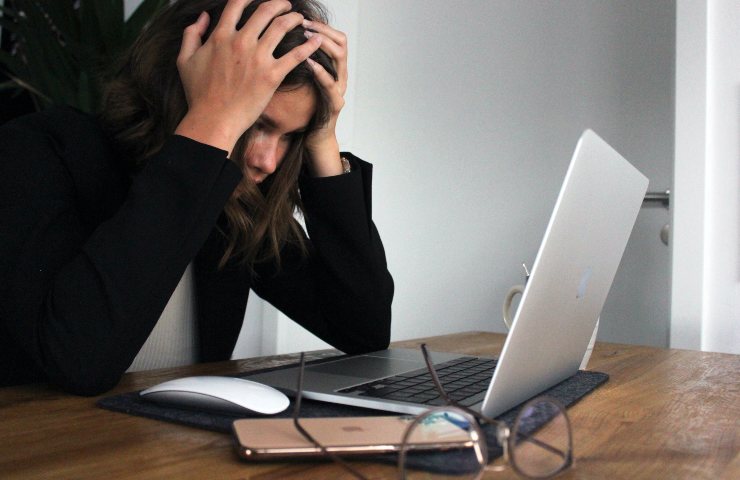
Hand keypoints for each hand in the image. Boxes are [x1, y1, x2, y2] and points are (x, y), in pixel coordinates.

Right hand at [174, 0, 321, 154]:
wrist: (213, 120)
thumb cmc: (199, 94)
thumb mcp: (185, 60)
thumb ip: (192, 34)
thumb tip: (203, 17)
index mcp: (220, 36)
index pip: (237, 4)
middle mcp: (240, 42)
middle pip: (265, 10)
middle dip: (279, 4)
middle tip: (287, 5)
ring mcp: (257, 58)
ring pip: (282, 27)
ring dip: (294, 18)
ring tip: (301, 19)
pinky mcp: (272, 75)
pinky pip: (295, 55)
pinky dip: (308, 45)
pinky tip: (317, 40)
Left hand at [302, 19, 347, 176]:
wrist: (313, 138)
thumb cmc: (304, 109)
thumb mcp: (300, 80)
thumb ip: (296, 61)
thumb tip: (278, 39)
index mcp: (332, 67)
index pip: (334, 36)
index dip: (320, 24)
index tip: (302, 17)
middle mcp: (340, 75)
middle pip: (341, 42)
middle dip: (322, 29)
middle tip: (303, 23)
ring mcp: (340, 89)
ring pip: (340, 58)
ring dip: (323, 44)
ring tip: (306, 37)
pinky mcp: (336, 104)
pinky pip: (331, 84)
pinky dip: (320, 71)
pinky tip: (308, 62)